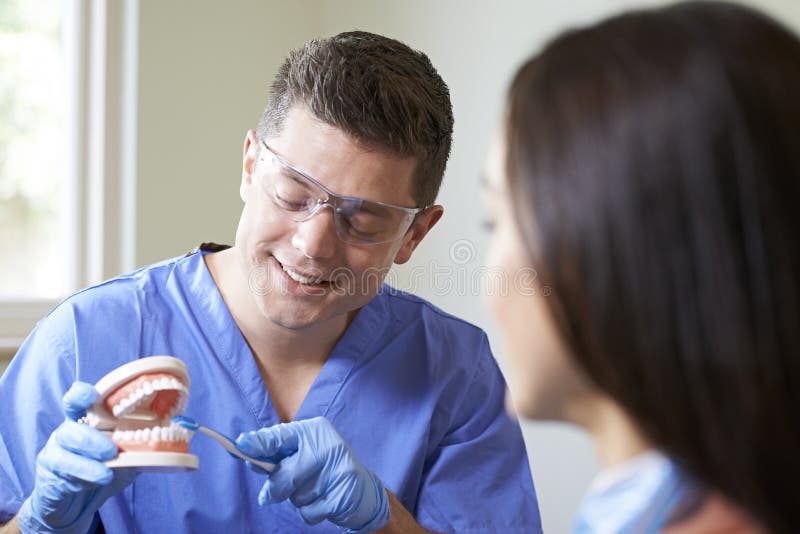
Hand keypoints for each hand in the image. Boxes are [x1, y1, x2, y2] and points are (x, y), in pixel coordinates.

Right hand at [18, 382, 137, 532]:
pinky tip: (98, 480)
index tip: (91, 394)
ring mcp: (54, 455)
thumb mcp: (127, 452)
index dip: (81, 395)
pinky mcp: (50, 478)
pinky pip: (63, 476)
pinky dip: (83, 479)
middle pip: (69, 430)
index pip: (76, 401)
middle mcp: (66, 434)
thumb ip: (144, 439)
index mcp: (84, 422)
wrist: (76, 503)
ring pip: (63, 454)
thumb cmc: (102, 469)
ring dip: (87, 463)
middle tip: (112, 450)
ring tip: (107, 471)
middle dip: (90, 439)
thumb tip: (181, 428)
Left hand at [236, 416, 388, 532]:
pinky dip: (312, 512)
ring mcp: (338, 469)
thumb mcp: (304, 456)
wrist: (365, 492)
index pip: (282, 436)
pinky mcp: (344, 493)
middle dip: (275, 488)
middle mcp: (328, 445)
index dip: (260, 442)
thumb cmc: (325, 471)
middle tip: (268, 496)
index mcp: (315, 431)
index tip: (241, 444)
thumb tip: (250, 458)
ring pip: (297, 495)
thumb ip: (279, 457)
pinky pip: (310, 512)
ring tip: (315, 492)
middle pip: (285, 473)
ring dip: (299, 500)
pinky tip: (324, 503)